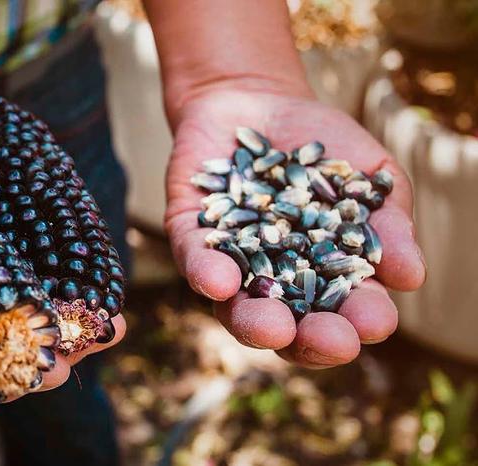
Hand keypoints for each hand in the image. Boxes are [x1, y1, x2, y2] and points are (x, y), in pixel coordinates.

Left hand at [164, 86, 425, 367]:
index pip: (344, 314)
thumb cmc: (323, 147)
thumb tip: (411, 277)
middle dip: (310, 340)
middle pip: (291, 328)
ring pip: (236, 307)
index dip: (359, 322)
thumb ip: (387, 224)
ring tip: (272, 327)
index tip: (374, 320)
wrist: (257, 99)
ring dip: (254, 322)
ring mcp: (230, 263)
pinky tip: (219, 282)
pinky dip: (206, 272)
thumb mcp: (365, 177)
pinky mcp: (189, 236)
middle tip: (329, 340)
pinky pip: (193, 260)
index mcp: (323, 279)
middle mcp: (274, 283)